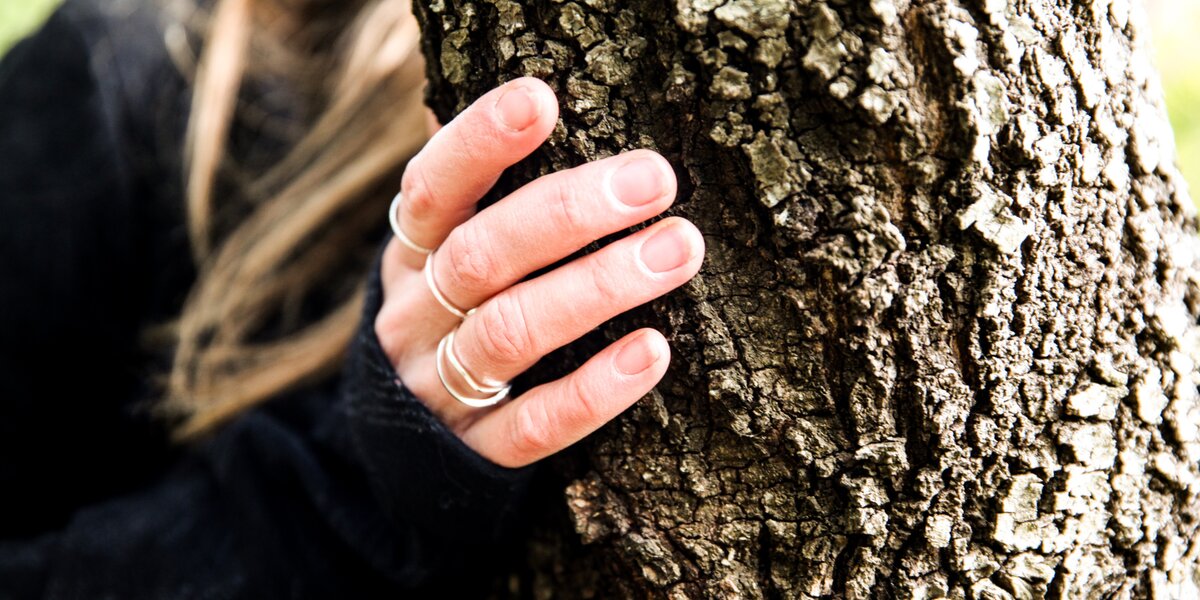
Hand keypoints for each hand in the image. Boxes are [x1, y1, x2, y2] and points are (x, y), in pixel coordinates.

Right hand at [374, 78, 703, 467]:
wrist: (401, 443)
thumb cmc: (451, 315)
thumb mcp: (441, 252)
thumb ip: (476, 190)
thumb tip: (530, 94)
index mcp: (409, 255)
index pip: (432, 189)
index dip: (479, 143)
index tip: (542, 99)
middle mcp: (415, 316)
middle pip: (480, 257)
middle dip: (567, 213)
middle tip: (653, 179)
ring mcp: (440, 388)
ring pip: (510, 333)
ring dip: (597, 287)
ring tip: (679, 248)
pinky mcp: (476, 451)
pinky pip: (533, 425)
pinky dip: (594, 390)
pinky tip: (654, 351)